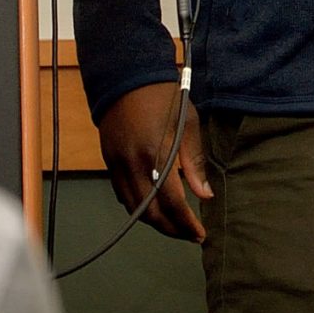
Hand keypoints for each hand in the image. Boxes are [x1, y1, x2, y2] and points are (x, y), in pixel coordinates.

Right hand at [95, 80, 210, 242]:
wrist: (126, 77)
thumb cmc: (164, 97)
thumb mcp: (188, 123)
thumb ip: (194, 162)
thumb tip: (204, 195)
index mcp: (156, 154)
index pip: (171, 202)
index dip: (185, 223)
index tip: (199, 234)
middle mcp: (133, 165)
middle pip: (149, 212)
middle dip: (170, 229)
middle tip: (189, 235)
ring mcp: (117, 165)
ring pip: (132, 207)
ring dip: (154, 221)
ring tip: (175, 225)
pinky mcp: (109, 162)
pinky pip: (122, 194)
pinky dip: (138, 206)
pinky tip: (153, 207)